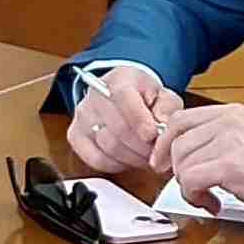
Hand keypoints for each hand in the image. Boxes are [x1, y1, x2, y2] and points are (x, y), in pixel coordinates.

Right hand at [63, 66, 177, 180]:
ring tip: (146, 155)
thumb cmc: (145, 98)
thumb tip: (163, 127)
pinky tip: (128, 159)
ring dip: (133, 157)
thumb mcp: (164, 96)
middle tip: (157, 152)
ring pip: (108, 146)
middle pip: (118, 127)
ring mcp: (83, 116)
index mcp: (120, 78)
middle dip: (143, 146)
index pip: (124, 96)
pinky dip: (116, 165)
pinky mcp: (75, 136)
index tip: (152, 135)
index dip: (139, 119)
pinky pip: (96, 159)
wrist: (123, 98)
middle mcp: (96, 95)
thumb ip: (168, 109)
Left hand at [159, 104, 243, 222]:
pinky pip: (190, 180)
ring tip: (209, 198)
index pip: (180, 120)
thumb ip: (222, 140)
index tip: (164, 163)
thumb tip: (190, 153)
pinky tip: (214, 203)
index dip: (165, 144)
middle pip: (176, 143)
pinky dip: (196, 197)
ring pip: (181, 164)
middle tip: (191, 188)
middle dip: (176, 171)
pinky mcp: (229, 165)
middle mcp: (228, 122)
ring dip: (189, 188)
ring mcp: (228, 141)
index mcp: (232, 113)